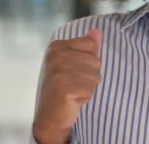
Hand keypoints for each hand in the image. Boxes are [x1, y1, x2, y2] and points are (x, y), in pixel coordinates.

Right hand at [33, 29, 102, 143]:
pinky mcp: (64, 86)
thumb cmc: (63, 88)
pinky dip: (86, 96)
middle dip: (89, 76)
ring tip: (73, 91)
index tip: (74, 71)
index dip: (88, 62)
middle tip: (73, 84)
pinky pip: (91, 88)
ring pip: (96, 75)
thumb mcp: (74, 63)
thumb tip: (97, 31)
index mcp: (57, 46)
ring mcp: (59, 70)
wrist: (50, 116)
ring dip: (88, 87)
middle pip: (95, 60)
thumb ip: (87, 46)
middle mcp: (56, 55)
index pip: (91, 44)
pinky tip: (73, 99)